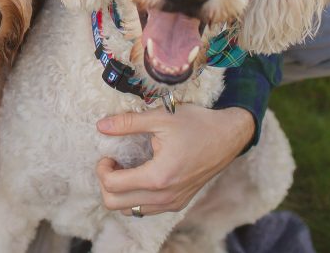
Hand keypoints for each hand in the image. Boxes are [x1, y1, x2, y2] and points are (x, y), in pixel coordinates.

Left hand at [94, 105, 252, 214]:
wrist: (228, 136)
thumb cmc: (197, 124)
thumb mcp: (160, 117)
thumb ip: (127, 123)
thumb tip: (101, 125)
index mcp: (158, 177)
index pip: (113, 186)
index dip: (102, 169)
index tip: (108, 155)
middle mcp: (165, 196)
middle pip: (115, 204)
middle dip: (106, 183)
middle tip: (113, 163)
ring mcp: (173, 203)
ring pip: (130, 211)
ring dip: (120, 192)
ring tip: (126, 169)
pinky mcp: (178, 203)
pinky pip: (147, 209)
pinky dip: (135, 197)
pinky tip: (140, 175)